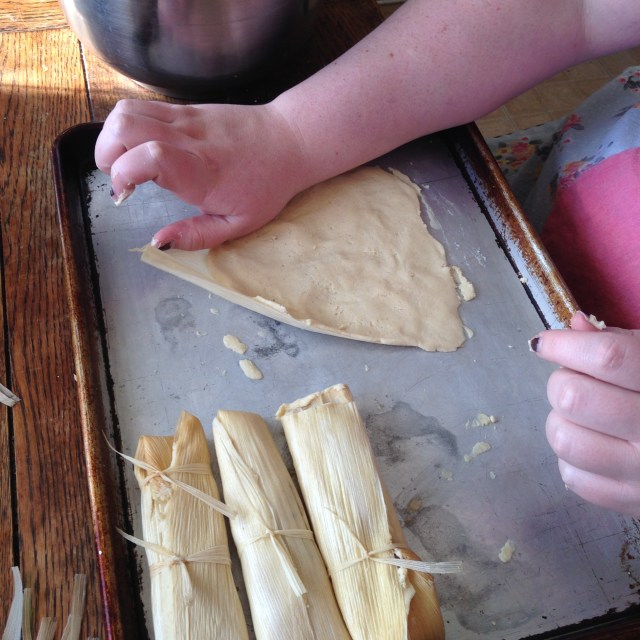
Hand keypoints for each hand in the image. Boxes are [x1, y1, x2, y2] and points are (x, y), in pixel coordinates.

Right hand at [94, 99, 309, 249]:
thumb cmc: (266, 186)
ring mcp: (185, 118)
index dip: (124, 173)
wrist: (289, 141)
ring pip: (127, 110)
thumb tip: (158, 243)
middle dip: (105, 154)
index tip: (127, 194)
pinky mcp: (185, 109)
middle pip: (125, 125)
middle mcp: (188, 139)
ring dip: (111, 137)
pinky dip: (128, 127)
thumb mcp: (238, 224)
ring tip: (124, 163)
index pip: (149, 156)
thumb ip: (196, 236)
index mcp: (201, 172)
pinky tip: (141, 149)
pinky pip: (142, 107)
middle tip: (120, 180)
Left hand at [531, 312, 639, 514]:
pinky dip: (573, 459)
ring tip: (583, 417)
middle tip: (575, 381)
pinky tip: (596, 446)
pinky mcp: (633, 504)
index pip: (609, 358)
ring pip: (565, 440)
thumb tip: (574, 326)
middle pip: (574, 397)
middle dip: (562, 381)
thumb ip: (622, 344)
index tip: (545, 343)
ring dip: (562, 421)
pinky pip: (573, 477)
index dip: (565, 345)